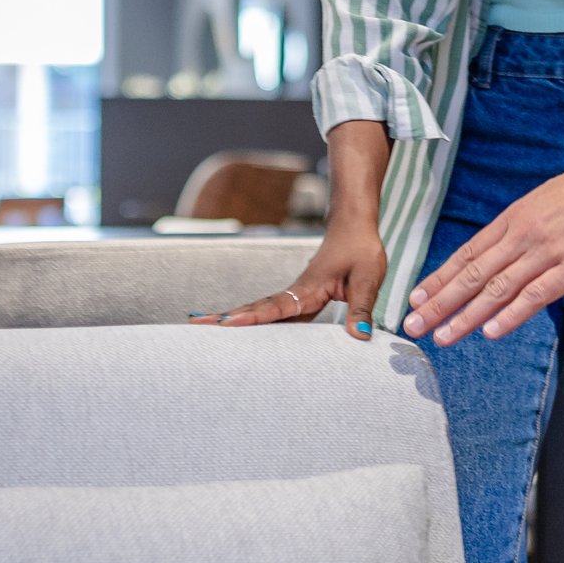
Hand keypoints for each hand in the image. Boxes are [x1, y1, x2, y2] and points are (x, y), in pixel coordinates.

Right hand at [215, 218, 387, 337]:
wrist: (354, 226)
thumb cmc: (362, 249)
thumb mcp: (369, 278)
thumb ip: (362, 307)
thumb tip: (359, 336)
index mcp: (310, 287)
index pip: (277, 305)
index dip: (253, 317)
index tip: (227, 324)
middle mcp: (296, 291)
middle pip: (257, 308)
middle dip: (226, 318)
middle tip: (194, 325)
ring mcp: (294, 294)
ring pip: (260, 310)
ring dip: (233, 319)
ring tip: (202, 327)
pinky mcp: (298, 297)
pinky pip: (273, 313)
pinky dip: (254, 321)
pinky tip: (240, 329)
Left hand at [401, 137, 563, 346]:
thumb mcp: (545, 202)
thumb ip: (523, 229)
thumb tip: (505, 253)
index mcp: (514, 219)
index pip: (467, 253)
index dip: (440, 278)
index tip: (416, 298)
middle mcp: (523, 235)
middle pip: (472, 273)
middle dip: (440, 302)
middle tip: (413, 325)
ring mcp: (547, 252)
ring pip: (497, 288)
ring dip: (465, 315)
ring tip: (442, 336)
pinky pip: (536, 294)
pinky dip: (510, 314)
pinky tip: (490, 331)